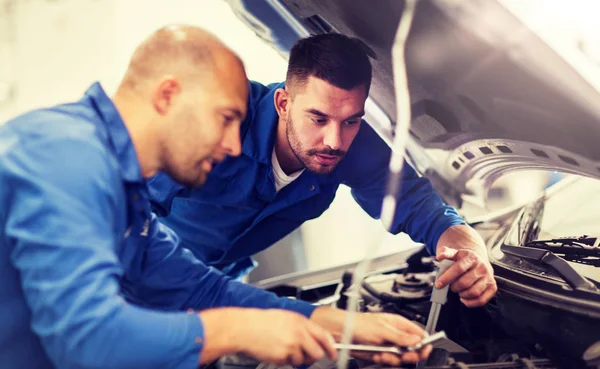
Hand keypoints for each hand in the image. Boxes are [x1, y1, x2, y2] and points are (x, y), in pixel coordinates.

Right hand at [199, 308, 336, 365]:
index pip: (324, 335)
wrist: (244, 328)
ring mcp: (291, 345)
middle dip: (315, 356)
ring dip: (297, 358)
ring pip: (304, 359)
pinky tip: (276, 351)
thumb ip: (301, 326)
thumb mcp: (285, 317)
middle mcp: (298, 333)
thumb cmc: (261, 321)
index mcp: (300, 321)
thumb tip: (313, 335)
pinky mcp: (282, 356)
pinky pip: (289, 362)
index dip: (331, 346)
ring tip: (285, 350)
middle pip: (318, 351)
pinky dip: (285, 360)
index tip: (333, 352)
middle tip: (309, 356)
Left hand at [311, 307, 430, 365]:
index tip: (423, 348)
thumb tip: (416, 339)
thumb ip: (400, 336)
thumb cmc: (359, 323)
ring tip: (385, 353)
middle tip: (405, 355)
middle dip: (409, 353)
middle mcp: (395, 335)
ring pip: (401, 357)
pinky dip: (384, 360)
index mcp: (398, 324)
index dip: (423, 342)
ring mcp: (388, 345)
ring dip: (394, 358)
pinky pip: (389, 361)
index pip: (417, 333)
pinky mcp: (381, 354)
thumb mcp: (382, 329)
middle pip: (412, 348)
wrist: (342, 332)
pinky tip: (378, 355)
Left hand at [436, 225, 497, 306]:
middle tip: (451, 286)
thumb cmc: (464, 259)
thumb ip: (445, 253)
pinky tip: (464, 298)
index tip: (438, 284)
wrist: (479, 260)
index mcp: (471, 257)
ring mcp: (488, 277)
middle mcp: (482, 267)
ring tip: (458, 290)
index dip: (447, 278)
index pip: (458, 269)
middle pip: (465, 283)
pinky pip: (481, 300)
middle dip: (454, 287)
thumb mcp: (454, 253)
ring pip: (473, 292)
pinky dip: (471, 302)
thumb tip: (440, 256)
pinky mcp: (492, 287)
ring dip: (462, 294)